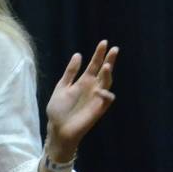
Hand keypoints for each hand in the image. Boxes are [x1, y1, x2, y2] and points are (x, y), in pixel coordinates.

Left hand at [45, 40, 118, 157]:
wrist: (57, 129)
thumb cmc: (58, 110)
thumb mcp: (62, 87)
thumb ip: (70, 72)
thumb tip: (78, 54)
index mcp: (83, 81)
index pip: (94, 65)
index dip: (99, 54)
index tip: (104, 42)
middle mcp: (92, 88)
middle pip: (104, 71)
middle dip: (109, 60)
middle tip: (114, 49)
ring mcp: (96, 98)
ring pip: (107, 83)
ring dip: (108, 75)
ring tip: (107, 66)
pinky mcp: (98, 109)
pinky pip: (107, 99)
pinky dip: (106, 94)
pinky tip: (100, 90)